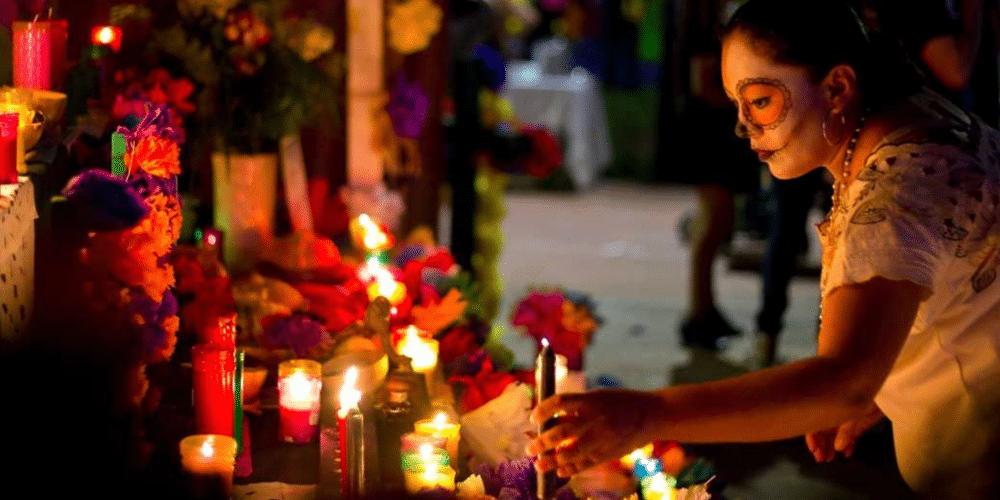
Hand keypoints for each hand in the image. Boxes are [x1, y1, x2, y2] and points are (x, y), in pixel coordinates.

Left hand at [526, 389, 663, 477]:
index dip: (543, 411)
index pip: (560, 402)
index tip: (533, 419)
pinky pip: (586, 464)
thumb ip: (576, 409)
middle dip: (542, 442)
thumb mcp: (598, 397)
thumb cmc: (619, 402)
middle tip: (530, 449)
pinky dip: (571, 469)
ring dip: (552, 461)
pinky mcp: (610, 453)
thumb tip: (548, 421)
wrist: (652, 414)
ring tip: (539, 465)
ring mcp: (603, 438)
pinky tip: (560, 471)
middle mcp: (596, 418)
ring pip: (571, 452)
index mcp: (591, 400)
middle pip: (561, 432)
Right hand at [805, 403, 884, 462]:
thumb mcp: (853, 413)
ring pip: (834, 437)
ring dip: (831, 448)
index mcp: (828, 411)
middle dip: (821, 446)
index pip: (814, 425)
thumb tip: (838, 448)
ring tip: (831, 458)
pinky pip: (849, 438)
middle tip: (821, 459)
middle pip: (822, 433)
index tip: (814, 449)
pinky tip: (848, 453)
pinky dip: (848, 446)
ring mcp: (845, 422)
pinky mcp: (857, 427)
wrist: (882, 393)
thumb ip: (845, 431)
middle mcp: (833, 417)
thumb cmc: (863, 397)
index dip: (812, 438)